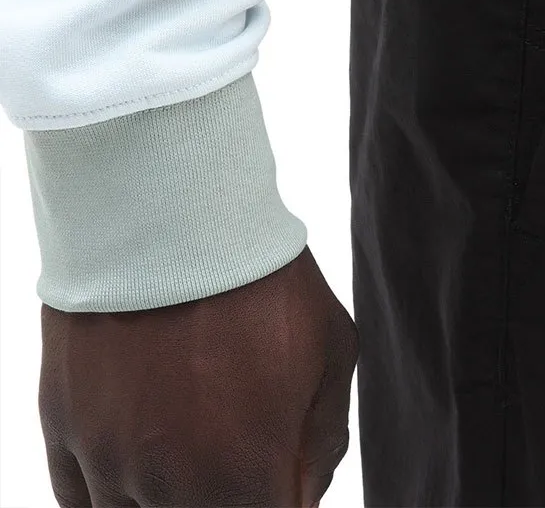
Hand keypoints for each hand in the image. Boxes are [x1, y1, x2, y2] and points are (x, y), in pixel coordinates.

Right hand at [38, 245, 358, 506]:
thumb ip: (322, 439)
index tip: (283, 480)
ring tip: (193, 444)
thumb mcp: (330, 351)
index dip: (281, 501)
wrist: (172, 216)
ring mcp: (107, 463)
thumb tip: (305, 493)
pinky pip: (79, 500)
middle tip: (238, 452)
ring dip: (170, 496)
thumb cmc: (262, 281)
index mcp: (243, 477)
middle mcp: (167, 489)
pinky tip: (140, 462)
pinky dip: (112, 494)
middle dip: (229, 496)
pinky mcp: (63, 429)